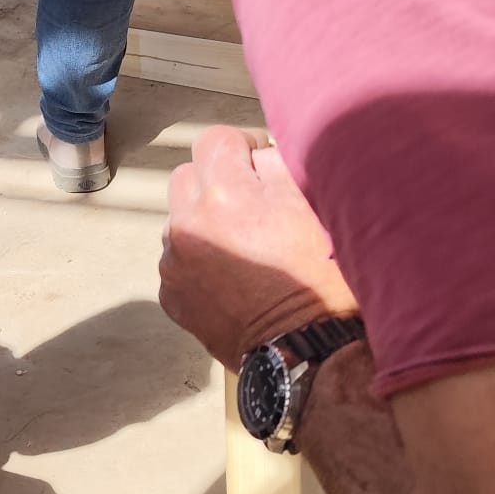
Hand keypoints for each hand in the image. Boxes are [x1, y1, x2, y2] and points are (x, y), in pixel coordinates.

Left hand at [160, 128, 358, 369]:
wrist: (303, 353)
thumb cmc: (322, 280)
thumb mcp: (317, 208)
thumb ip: (281, 167)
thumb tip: (259, 154)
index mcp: (225, 195)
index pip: (215, 139)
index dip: (241, 147)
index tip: (259, 164)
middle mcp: (188, 224)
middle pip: (187, 176)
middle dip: (215, 181)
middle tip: (251, 204)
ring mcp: (174, 262)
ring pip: (179, 219)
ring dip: (204, 222)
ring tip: (243, 246)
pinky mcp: (171, 295)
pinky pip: (177, 259)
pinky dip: (198, 260)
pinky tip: (231, 277)